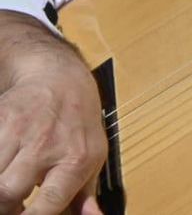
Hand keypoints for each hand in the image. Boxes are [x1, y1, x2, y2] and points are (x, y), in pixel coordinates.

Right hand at [0, 14, 105, 214]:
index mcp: (77, 158)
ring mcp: (19, 131)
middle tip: (13, 205)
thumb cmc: (79, 124)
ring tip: (8, 188)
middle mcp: (47, 144)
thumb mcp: (94, 156)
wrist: (60, 78)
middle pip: (8, 192)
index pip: (48, 202)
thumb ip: (86, 194)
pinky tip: (4, 167)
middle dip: (5, 207)